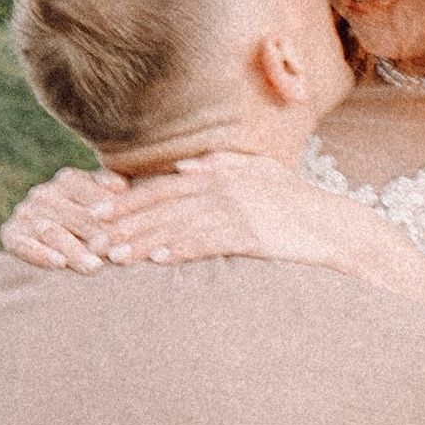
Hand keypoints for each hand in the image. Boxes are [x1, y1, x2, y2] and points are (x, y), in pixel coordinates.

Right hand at [0, 167, 128, 269]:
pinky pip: (24, 246)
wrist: (55, 242)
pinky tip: (59, 264)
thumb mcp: (104, 205)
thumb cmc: (92, 225)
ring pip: (54, 233)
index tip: (131, 230)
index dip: (112, 212)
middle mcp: (43, 193)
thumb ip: (114, 194)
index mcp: (67, 179)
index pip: (91, 193)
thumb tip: (120, 187)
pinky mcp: (10, 234)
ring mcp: (25, 213)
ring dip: (74, 250)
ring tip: (94, 267)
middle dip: (97, 238)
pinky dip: (41, 255)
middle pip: (76, 216)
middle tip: (118, 256)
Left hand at [76, 153, 354, 269]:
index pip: (162, 187)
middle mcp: (221, 186)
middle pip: (161, 206)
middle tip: (91, 240)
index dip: (127, 200)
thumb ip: (223, 164)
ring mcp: (235, 208)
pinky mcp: (248, 232)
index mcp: (218, 173)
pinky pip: (205, 241)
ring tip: (113, 257)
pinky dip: (179, 249)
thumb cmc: (295, 203)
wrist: (333, 226)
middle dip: (123, 224)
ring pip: (176, 225)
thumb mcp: (260, 173)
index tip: (97, 213)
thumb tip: (188, 165)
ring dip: (141, 241)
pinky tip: (156, 260)